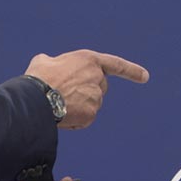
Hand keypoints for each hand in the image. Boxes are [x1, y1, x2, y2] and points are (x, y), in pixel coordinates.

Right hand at [26, 50, 148, 128]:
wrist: (36, 99)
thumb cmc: (38, 78)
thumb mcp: (45, 61)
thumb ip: (57, 63)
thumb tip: (52, 67)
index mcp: (89, 60)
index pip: (116, 65)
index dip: (131, 71)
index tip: (145, 76)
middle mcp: (97, 78)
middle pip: (99, 88)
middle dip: (87, 91)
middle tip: (64, 93)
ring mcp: (96, 97)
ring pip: (91, 104)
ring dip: (78, 106)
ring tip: (56, 104)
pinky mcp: (91, 114)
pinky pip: (84, 119)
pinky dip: (74, 119)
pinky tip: (60, 115)